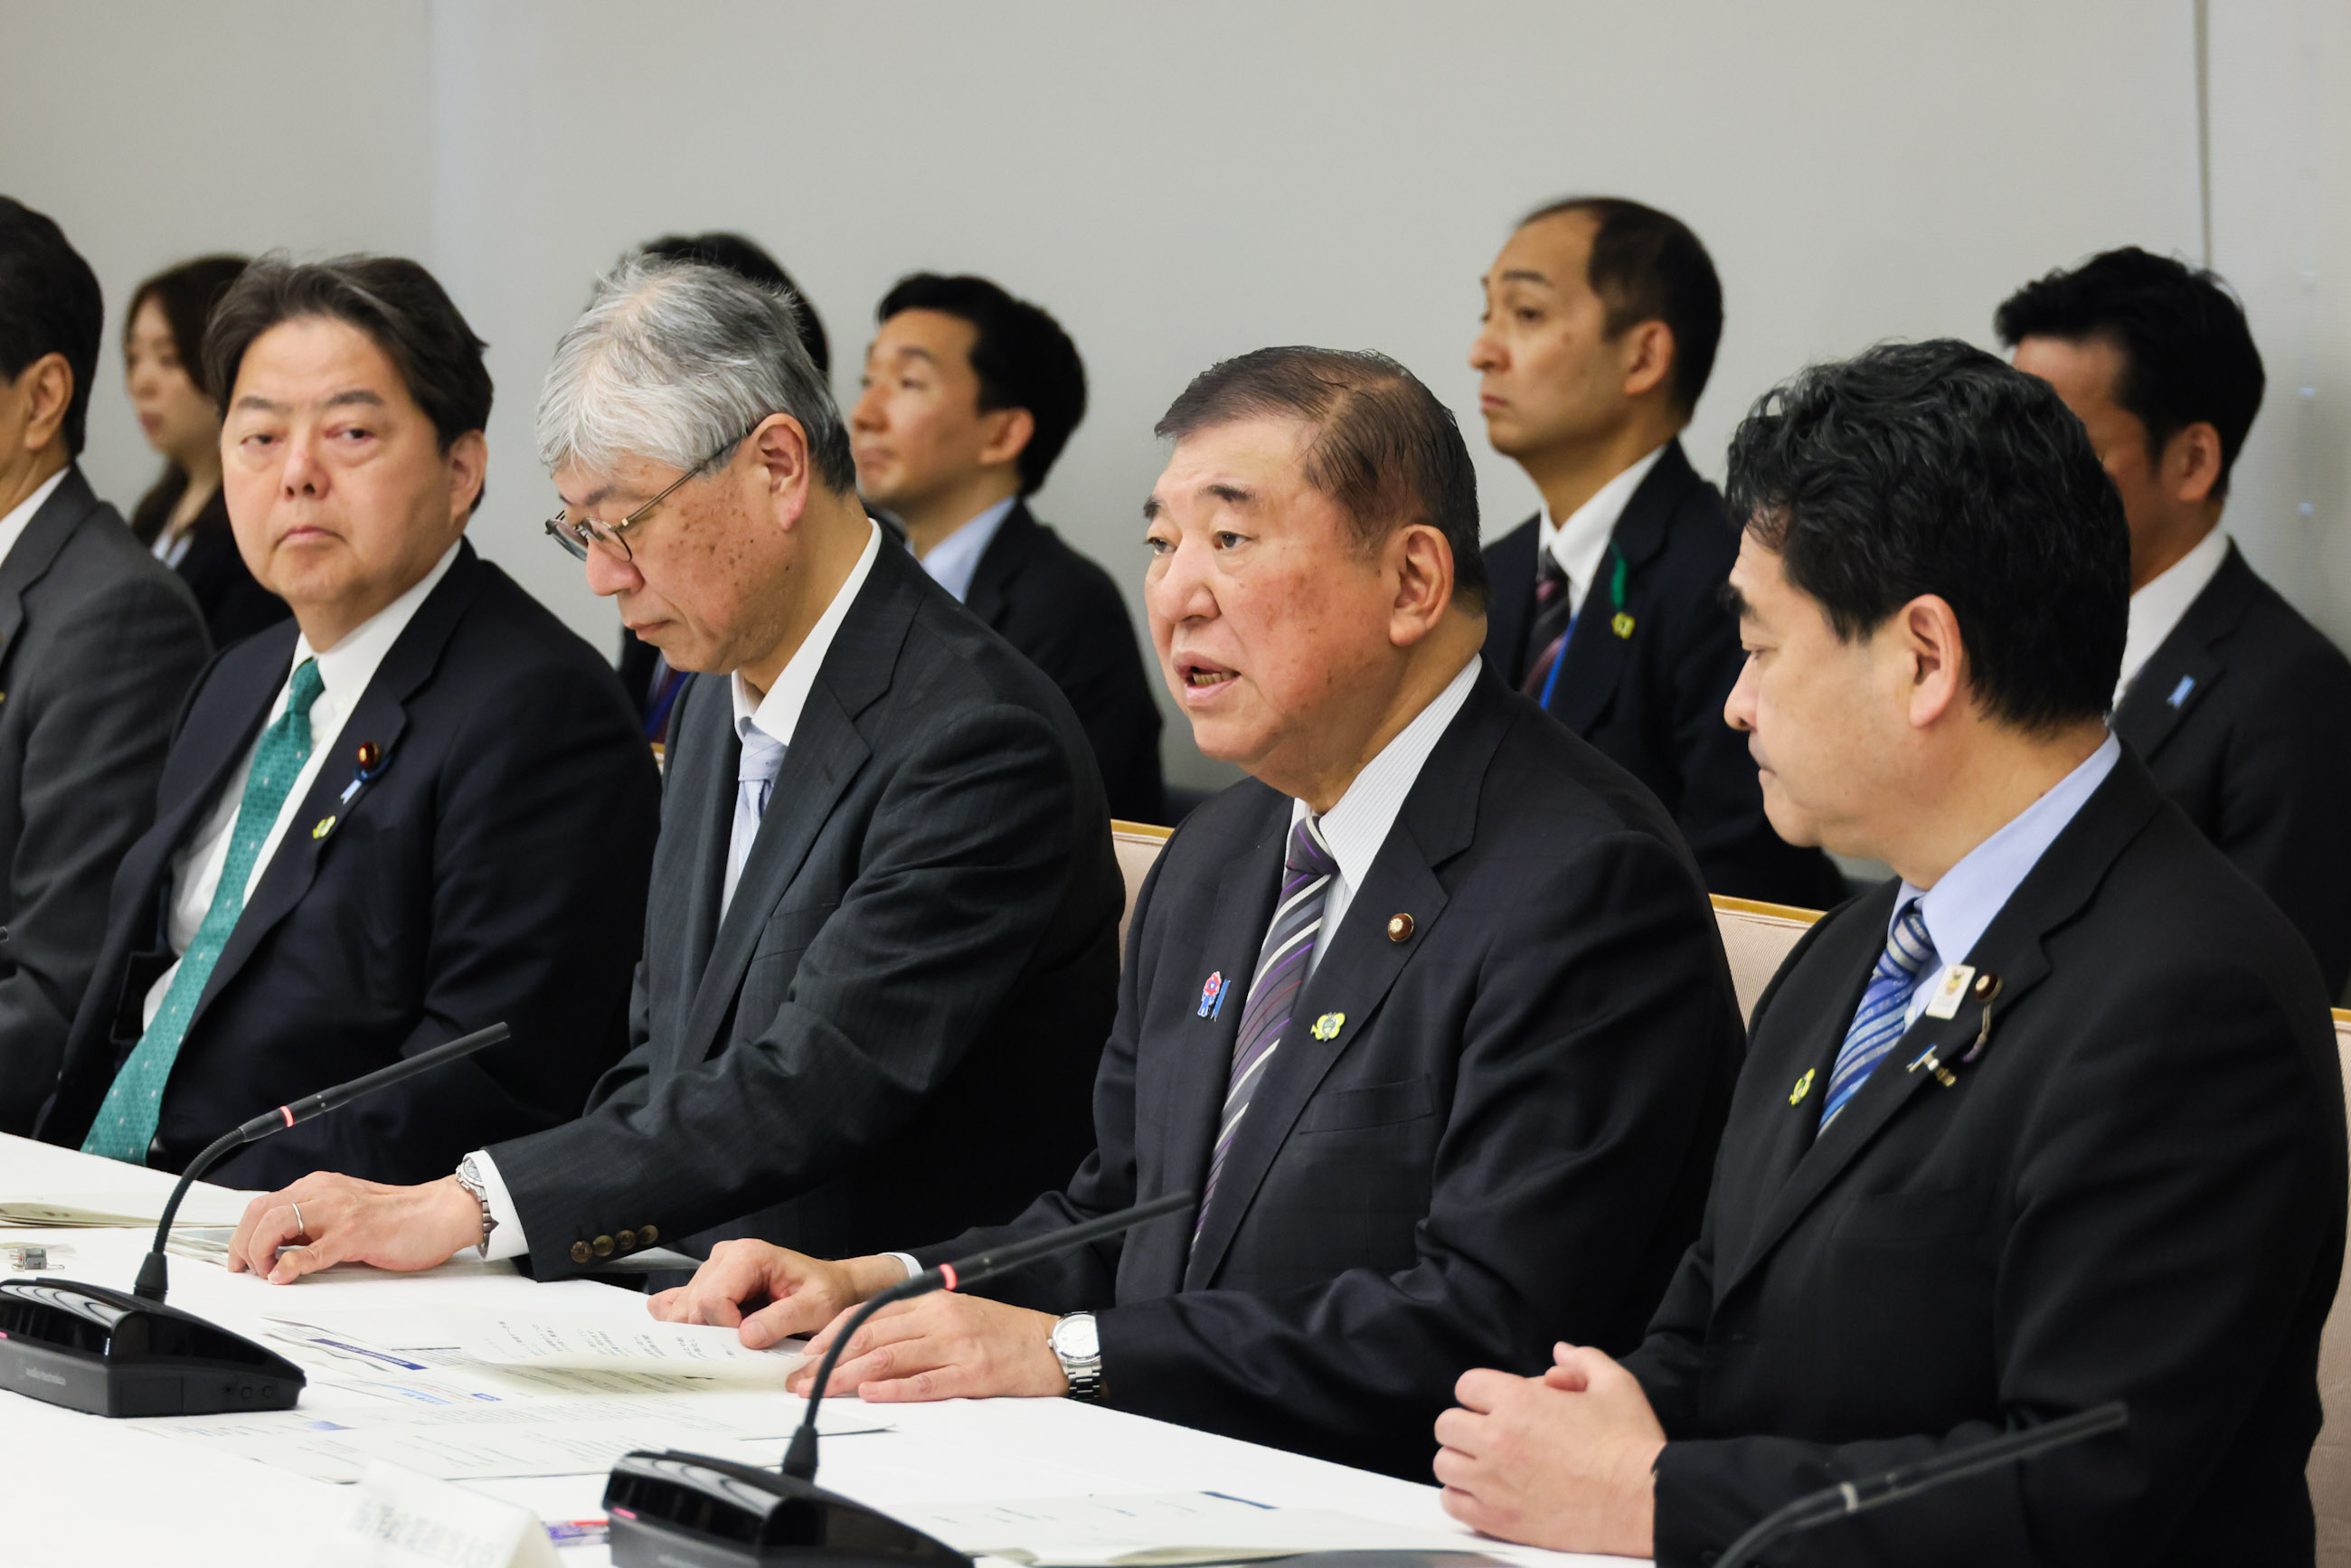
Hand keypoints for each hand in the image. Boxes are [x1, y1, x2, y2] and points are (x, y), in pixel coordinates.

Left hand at [226, 1173, 482, 1283]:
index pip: (264, 1204)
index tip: (239, 1257)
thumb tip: (284, 1251)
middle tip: (244, 1268)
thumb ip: (316, 1226)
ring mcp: (340, 1213)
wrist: (441, 1211)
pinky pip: (312, 1251)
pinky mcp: (356, 1234)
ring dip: (260, 1253)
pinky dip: (290, 1266)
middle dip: (242, 1244)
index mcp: (320, 1187)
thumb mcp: (347, 1212)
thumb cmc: (401, 1216)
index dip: (242, 1233)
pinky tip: (284, 1277)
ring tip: (267, 1273)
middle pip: (261, 1212)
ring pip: (277, 1224)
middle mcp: (325, 1193)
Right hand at [647, 1242, 903, 1347]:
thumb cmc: (825, 1292)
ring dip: (702, 1333)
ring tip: (733, 1339)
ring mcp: (712, 1271)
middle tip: (742, 1345)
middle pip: (692, 1307)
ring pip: (683, 1312)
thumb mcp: (816, 1307)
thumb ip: (782, 1320)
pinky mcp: (707, 1285)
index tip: (748, 1343)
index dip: (725, 1328)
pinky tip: (709, 1335)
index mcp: (747, 1255)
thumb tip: (746, 1337)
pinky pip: (678, 1306)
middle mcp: (724, 1258)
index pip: (711, 1298)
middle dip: (712, 1334)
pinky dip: (689, 1326)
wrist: (831, 1286)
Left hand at [783, 1292, 1066, 1401]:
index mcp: (932, 1302)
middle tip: (800, 1379)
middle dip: (828, 1359)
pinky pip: (925, 1383)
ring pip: (890, 1358)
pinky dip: (893, 1389)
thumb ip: (915, 1324)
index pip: (868, 1313)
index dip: (832, 1333)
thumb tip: (866, 1345)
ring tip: (819, 1389)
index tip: (807, 1354)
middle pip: (871, 1336)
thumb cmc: (1003, 1333)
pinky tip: (870, 1394)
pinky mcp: (972, 1373)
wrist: (1052, 1343)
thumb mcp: (955, 1313)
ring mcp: (956, 1345)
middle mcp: (940, 1319)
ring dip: (847, 1376)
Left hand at [1433, 1343, 1663, 1556]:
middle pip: (1447, 1425)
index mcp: (1518, 1402)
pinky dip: (1462, 1497)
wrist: (1643, 1502)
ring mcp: (1493, 1482)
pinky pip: (1452, 1503)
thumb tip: (1561, 1351)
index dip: (1484, 1393)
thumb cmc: (1630, 1444)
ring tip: (1489, 1466)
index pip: (1466, 1386)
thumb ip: (1583, 1360)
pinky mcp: (1498, 1519)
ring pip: (1444, 1464)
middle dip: (1468, 1425)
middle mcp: (1497, 1439)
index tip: (1499, 1405)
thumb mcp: (1615, 1385)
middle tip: (1493, 1435)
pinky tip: (1487, 1494)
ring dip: (1462, 1461)